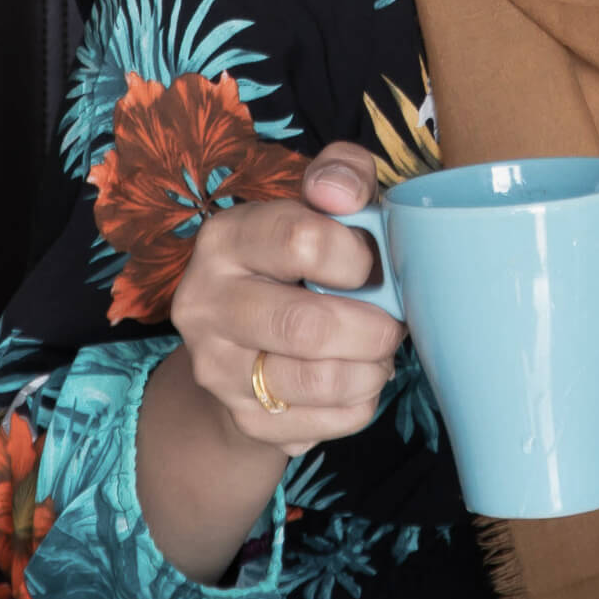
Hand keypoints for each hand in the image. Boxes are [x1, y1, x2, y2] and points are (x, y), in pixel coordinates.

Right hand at [170, 139, 404, 458]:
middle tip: (393, 321)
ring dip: (371, 368)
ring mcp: (217, 368)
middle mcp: (205, 304)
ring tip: (379, 351)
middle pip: (308, 326)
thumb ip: (340, 175)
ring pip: (318, 381)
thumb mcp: (319, 200)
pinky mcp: (242, 418)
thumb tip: (339, 193)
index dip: (357, 256)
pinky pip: (324, 423)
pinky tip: (356, 379)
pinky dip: (360, 403)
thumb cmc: (300, 257)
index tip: (371, 263)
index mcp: (226, 238)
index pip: (302, 242)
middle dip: (373, 327)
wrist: (247, 339)